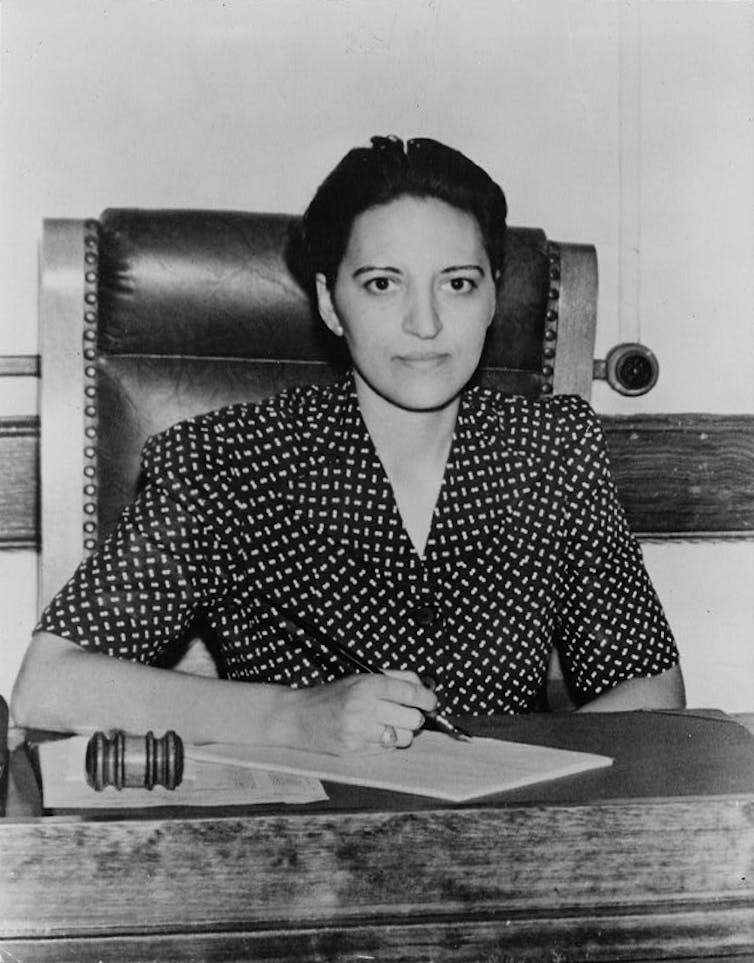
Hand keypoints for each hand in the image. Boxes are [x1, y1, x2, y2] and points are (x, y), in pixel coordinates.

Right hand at [277, 670, 437, 755]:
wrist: (296, 717)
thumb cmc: (330, 696)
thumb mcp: (360, 677)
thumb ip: (393, 679)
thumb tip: (422, 688)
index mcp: (368, 684)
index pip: (411, 693)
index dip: (428, 699)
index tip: (430, 702)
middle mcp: (365, 707)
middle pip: (413, 718)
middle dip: (415, 717)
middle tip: (406, 713)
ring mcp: (360, 731)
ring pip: (404, 738)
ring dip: (402, 732)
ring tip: (388, 724)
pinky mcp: (355, 750)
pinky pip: (387, 749)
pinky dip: (387, 743)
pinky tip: (374, 734)